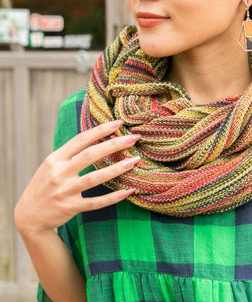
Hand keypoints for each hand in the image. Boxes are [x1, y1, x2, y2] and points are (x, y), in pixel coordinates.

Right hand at [15, 120, 139, 236]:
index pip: (81, 139)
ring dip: (117, 169)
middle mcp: (59, 173)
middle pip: (90, 155)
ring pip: (95, 178)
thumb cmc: (45, 184)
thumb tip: (97, 135)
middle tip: (133, 138)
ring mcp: (64, 192)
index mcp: (55, 159)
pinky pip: (96, 202)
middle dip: (114, 145)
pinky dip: (112, 197)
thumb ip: (70, 153)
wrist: (29, 216)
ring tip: (134, 161)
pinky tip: (127, 191)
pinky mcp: (70, 208)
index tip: (119, 123)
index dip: (101, 130)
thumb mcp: (51, 165)